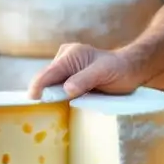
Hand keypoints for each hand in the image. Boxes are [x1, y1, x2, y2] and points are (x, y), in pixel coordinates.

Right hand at [26, 43, 145, 100]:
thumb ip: (85, 79)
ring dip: (49, 96)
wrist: (130, 70)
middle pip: (46, 78)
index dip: (39, 86)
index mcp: (71, 54)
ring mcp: (65, 69)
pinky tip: (56, 106)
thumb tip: (66, 89)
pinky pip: (57, 88)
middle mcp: (64, 59)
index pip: (49, 72)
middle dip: (42, 92)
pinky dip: (56, 97)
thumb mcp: (104, 73)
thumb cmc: (119, 69)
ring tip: (46, 109)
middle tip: (38, 109)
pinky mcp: (68, 78)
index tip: (33, 99)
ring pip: (50, 85)